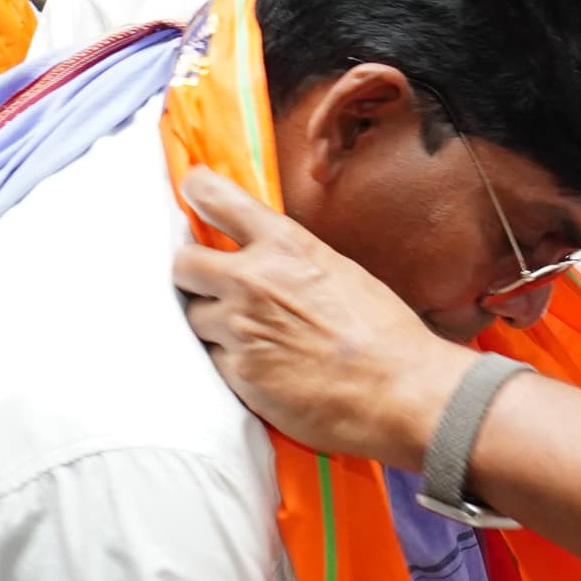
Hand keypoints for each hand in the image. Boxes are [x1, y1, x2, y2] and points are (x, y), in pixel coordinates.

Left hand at [172, 170, 473, 463]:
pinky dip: (231, 361)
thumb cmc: (382, 332)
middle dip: (194, 274)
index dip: (199, 190)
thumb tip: (261, 254)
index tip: (194, 189)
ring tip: (251, 335)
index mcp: (284, 245)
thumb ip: (290, 257)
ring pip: (194, 317)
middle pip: (183, 264)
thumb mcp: (338, 270)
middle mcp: (252, 280)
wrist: (396, 390)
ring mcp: (239, 329)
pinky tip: (264, 366)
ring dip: (213, 324)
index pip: (216, 198)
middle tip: (212, 285)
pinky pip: (213, 359)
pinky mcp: (237, 374)